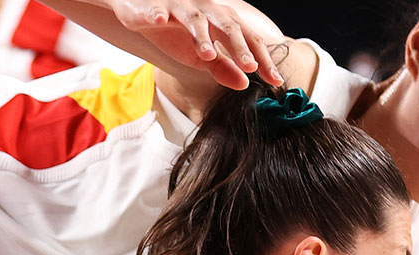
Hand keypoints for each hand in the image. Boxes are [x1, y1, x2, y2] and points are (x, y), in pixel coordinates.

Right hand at [110, 0, 283, 88]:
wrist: (143, 13)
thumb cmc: (176, 32)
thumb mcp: (201, 56)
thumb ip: (223, 67)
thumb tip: (244, 83)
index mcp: (221, 22)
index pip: (247, 40)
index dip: (262, 59)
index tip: (276, 80)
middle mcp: (207, 11)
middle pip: (227, 26)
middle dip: (239, 46)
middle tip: (250, 67)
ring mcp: (182, 6)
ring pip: (195, 19)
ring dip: (201, 36)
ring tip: (207, 55)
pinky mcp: (156, 7)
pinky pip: (157, 11)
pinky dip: (158, 15)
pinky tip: (160, 21)